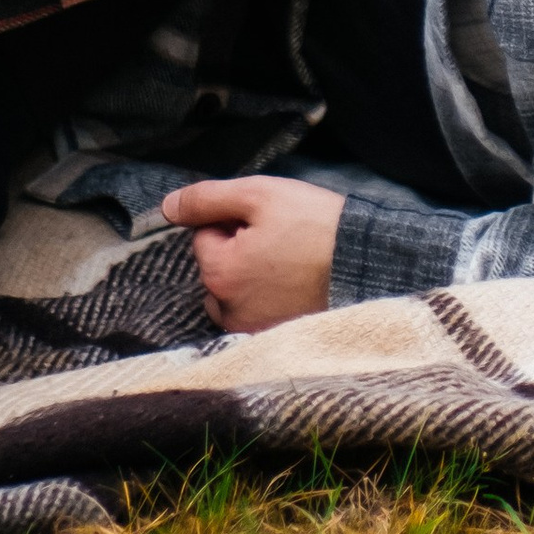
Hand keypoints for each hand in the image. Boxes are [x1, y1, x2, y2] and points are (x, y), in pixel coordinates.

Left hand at [161, 176, 344, 331]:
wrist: (366, 263)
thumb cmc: (315, 225)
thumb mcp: (260, 194)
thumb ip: (208, 198)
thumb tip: (167, 206)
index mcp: (220, 272)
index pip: (204, 236)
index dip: (233, 221)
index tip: (266, 221)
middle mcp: (228, 310)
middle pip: (216, 268)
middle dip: (237, 252)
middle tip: (279, 241)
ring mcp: (250, 330)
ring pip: (231, 293)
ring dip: (247, 278)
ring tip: (286, 265)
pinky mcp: (272, 339)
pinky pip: (252, 313)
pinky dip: (264, 299)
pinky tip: (291, 286)